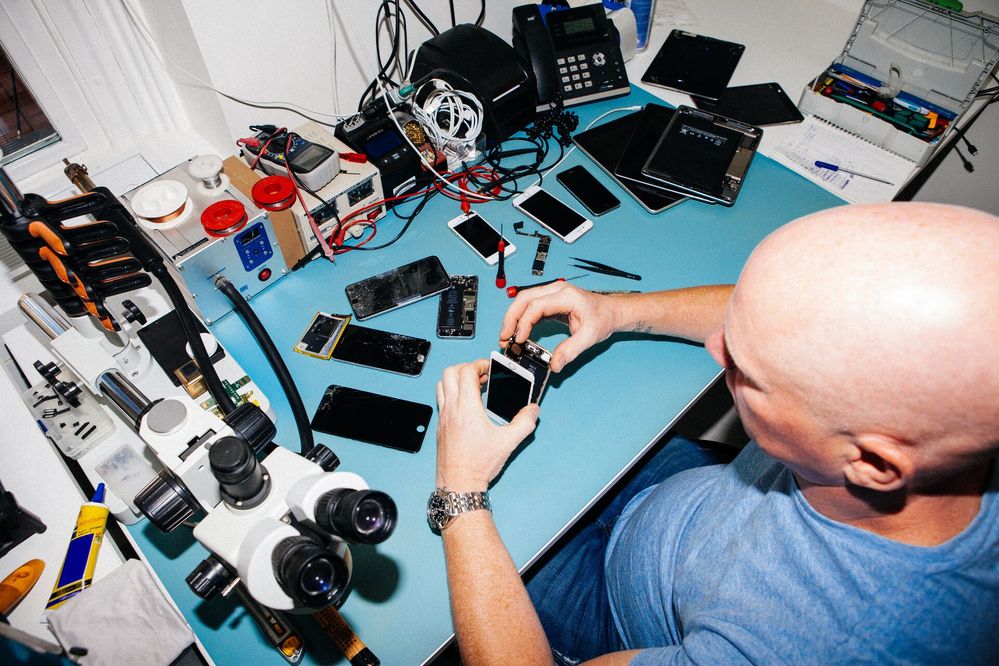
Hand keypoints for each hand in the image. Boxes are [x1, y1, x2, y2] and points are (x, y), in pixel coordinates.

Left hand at [436, 359, 539, 489]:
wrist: (459, 484)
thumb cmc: (478, 465)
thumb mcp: (508, 442)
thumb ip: (525, 423)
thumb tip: (533, 410)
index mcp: (466, 408)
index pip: (467, 372)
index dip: (479, 364)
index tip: (489, 369)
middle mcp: (451, 409)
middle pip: (450, 373)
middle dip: (466, 367)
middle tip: (481, 374)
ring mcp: (443, 417)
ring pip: (441, 385)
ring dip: (455, 379)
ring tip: (472, 386)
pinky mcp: (440, 426)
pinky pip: (441, 400)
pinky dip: (451, 394)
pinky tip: (466, 405)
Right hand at [499, 282, 618, 371]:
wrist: (611, 311)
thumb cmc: (602, 318)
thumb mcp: (589, 337)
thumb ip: (570, 350)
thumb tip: (555, 364)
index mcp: (566, 296)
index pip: (537, 305)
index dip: (524, 322)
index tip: (519, 339)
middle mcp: (557, 290)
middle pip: (524, 298)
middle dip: (511, 318)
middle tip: (504, 337)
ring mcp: (552, 293)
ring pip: (523, 300)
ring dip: (512, 318)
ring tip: (506, 337)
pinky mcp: (549, 300)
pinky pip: (529, 306)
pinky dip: (520, 319)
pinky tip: (517, 332)